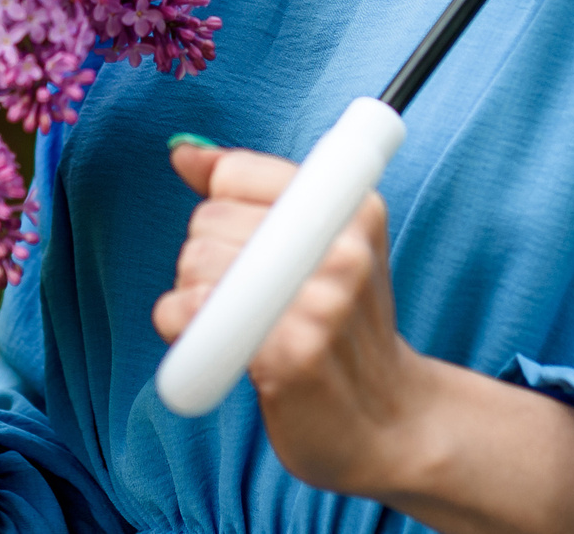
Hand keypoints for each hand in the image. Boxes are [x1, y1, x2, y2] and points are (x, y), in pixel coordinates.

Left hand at [151, 143, 431, 496]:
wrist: (390, 422)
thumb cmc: (344, 328)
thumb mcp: (320, 244)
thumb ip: (253, 193)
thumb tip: (183, 151)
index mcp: (351, 204)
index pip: (236, 173)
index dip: (220, 208)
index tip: (241, 242)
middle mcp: (343, 246)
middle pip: (210, 219)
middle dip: (204, 256)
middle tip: (241, 294)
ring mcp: (320, 301)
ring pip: (197, 262)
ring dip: (192, 295)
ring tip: (231, 320)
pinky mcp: (291, 353)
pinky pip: (193, 314)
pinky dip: (182, 328)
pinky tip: (216, 346)